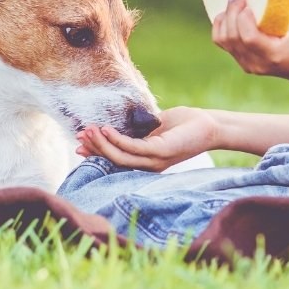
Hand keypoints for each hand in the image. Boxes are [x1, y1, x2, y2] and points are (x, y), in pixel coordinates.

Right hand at [75, 106, 217, 171]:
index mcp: (145, 161)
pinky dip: (117, 139)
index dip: (96, 153)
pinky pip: (133, 147)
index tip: (78, 144)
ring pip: (120, 156)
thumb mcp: (154, 126)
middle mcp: (148, 165)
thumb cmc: (184, 124)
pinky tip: (106, 129)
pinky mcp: (161, 151)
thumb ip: (136, 129)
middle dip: (94, 148)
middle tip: (79, 135)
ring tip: (88, 130)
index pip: (116, 160)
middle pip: (114, 160)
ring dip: (102, 144)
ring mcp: (154, 161)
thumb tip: (115, 123)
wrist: (209, 126)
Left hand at [213, 0, 288, 81]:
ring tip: (234, 2)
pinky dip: (222, 26)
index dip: (243, 18)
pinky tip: (229, 14)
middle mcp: (257, 63)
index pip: (249, 38)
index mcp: (273, 54)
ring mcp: (247, 65)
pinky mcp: (242, 62)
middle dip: (231, 12)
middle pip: (232, 37)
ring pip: (223, 40)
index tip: (248, 2)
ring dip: (225, 18)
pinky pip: (222, 43)